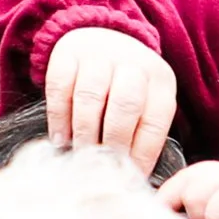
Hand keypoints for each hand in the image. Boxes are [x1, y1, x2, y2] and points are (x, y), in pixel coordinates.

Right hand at [44, 26, 177, 174]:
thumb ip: (141, 135)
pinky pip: (60, 87)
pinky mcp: (68, 52)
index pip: (154, 123)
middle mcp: (133, 62)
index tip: (128, 179)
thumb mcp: (146, 102)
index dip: (141, 155)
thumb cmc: (126, 86)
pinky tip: (59, 138)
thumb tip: (131, 181)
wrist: (103, 37)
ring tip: (79, 156)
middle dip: (111, 144)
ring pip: (90, 98)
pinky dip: (58, 117)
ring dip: (83, 134)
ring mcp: (100, 53)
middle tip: (100, 168)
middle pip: (124, 108)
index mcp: (160, 81)